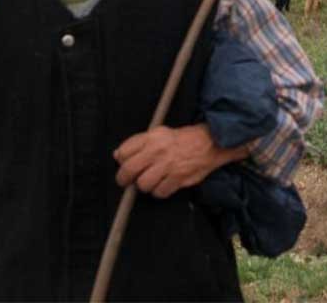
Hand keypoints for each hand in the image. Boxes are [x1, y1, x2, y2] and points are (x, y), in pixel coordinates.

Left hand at [113, 124, 249, 198]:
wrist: (208, 143)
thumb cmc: (182, 139)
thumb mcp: (159, 133)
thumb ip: (138, 143)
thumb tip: (118, 155)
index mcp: (151, 138)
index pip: (124, 152)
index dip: (121, 161)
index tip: (124, 165)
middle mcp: (157, 151)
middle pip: (129, 170)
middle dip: (124, 179)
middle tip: (127, 181)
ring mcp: (167, 165)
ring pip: (143, 184)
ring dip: (145, 186)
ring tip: (152, 180)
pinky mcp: (177, 178)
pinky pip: (159, 192)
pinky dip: (159, 191)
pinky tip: (163, 184)